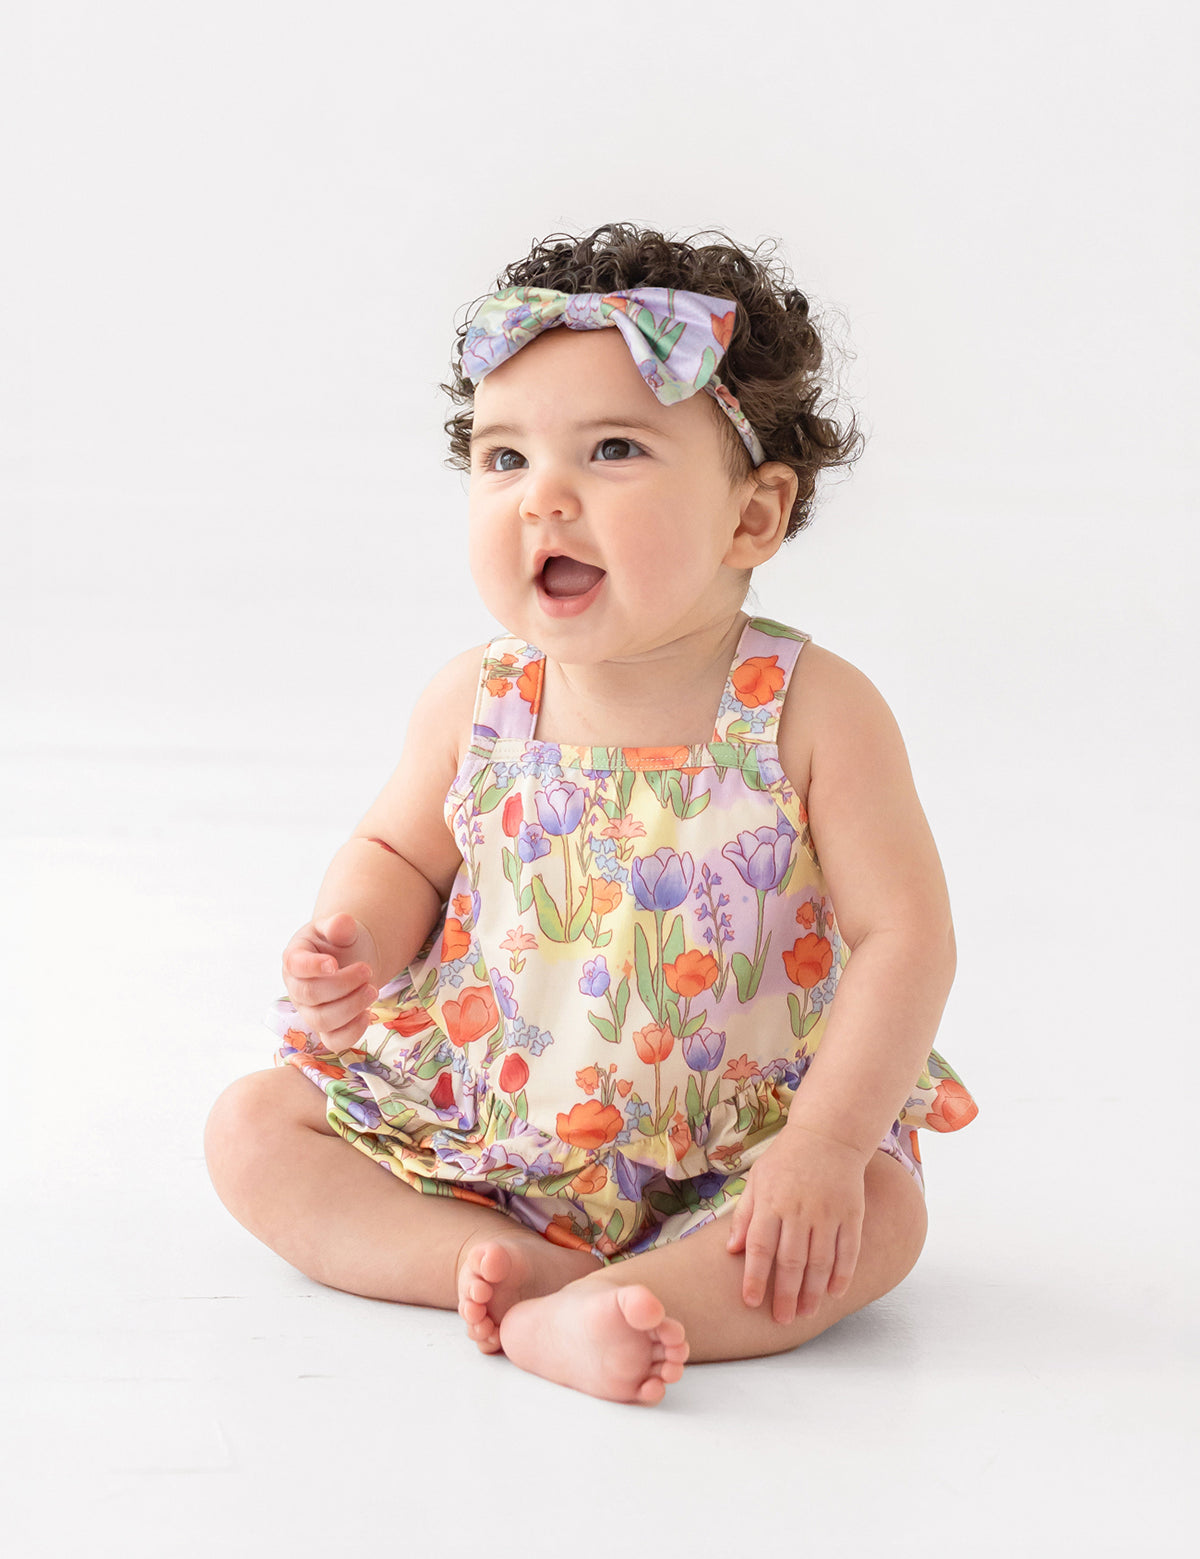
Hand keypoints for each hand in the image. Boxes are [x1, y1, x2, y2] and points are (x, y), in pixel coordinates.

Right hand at [281, 912, 381, 1048]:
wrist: (351, 960)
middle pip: (311, 994)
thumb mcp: (340, 928)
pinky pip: (334, 1042)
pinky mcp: (326, 1029)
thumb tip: (343, 923)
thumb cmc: (340, 943)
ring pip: (322, 1020)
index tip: (334, 963)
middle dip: (343, 984)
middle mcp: (297, 988)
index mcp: (295, 958)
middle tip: (367, 971)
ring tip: (373, 989)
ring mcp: (310, 1011)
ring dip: (351, 1006)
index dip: (312, 967)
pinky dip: (352, 1032)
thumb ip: (340, 925)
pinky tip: (367, 1014)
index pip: (295, 965)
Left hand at [725, 1125, 866, 1323]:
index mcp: (772, 1202)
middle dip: (785, 1295)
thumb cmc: (786, 1159)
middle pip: (791, 1261)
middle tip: (782, 1320)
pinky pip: (848, 1250)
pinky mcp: (851, 1212)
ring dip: (813, 1292)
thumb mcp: (758, 1179)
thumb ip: (745, 1215)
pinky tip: (834, 1293)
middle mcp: (799, 1210)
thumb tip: (730, 1250)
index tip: (752, 1302)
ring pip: (820, 1261)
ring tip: (807, 1313)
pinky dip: (843, 1274)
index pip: (761, 1248)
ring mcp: (828, 1212)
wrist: (828, 1134)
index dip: (755, 1278)